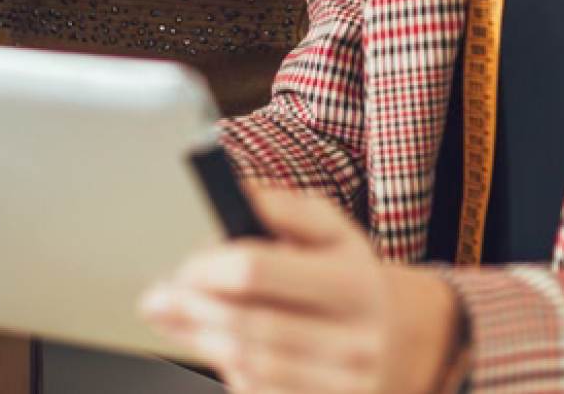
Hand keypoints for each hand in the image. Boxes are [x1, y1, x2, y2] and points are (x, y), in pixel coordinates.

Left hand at [141, 186, 464, 393]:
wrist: (406, 339)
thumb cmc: (351, 274)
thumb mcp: (331, 229)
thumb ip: (282, 206)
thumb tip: (233, 190)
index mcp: (351, 279)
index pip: (259, 271)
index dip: (208, 267)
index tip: (183, 264)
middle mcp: (353, 338)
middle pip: (248, 326)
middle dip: (192, 310)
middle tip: (157, 297)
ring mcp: (344, 386)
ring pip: (249, 368)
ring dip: (199, 341)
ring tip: (174, 319)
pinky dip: (229, 372)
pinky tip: (213, 348)